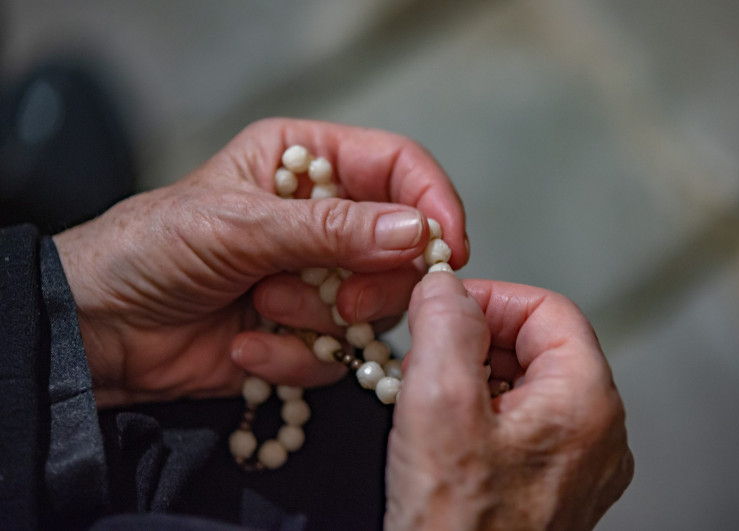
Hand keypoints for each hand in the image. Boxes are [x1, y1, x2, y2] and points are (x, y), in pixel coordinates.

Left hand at [53, 118, 467, 407]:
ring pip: (377, 306)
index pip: (398, 167)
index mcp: (305, 162)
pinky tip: (246, 349)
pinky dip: (297, 357)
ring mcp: (317, 277)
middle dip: (373, 282)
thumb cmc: (150, 251)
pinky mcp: (306, 331)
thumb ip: (332, 230)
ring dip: (320, 319)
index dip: (432, 202)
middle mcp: (322, 218)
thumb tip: (417, 232)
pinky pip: (340, 352)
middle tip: (340, 302)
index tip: (448, 247)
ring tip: (262, 311)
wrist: (99, 331)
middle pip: (403, 246)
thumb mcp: (239, 226)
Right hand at [385, 273, 632, 529]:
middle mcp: (595, 435)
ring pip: (522, 387)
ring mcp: (575, 468)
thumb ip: (445, 323)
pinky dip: (477, 418)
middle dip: (474, 341)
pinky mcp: (548, 491)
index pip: (547, 309)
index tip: (442, 310)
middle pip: (537, 346)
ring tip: (428, 403)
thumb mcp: (439, 403)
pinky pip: (517, 429)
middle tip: (425, 359)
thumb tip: (444, 285)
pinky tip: (442, 440)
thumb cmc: (457, 530)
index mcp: (586, 404)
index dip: (490, 299)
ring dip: (471, 379)